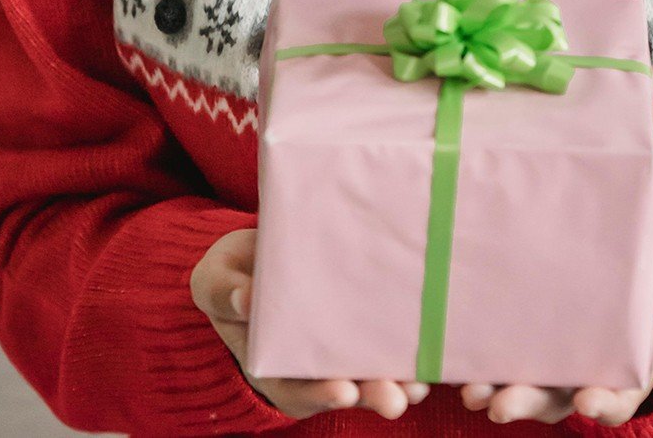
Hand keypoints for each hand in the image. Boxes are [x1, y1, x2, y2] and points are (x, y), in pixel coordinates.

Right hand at [190, 229, 429, 419]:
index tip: (342, 393)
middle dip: (372, 394)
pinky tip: (436, 350)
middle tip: (394, 400)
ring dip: (401, 381)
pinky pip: (394, 341)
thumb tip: (245, 300)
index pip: (297, 389)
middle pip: (346, 388)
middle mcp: (314, 365)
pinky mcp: (370, 323)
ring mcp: (345, 347)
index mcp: (274, 364)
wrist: (264, 253)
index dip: (320, 394)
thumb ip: (225, 291)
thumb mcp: (216, 279)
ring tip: (419, 385)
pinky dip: (414, 348)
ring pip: (376, 372)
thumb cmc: (235, 273)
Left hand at [460, 258, 652, 425]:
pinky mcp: (518, 347)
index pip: (613, 401)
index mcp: (623, 377)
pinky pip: (492, 362)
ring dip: (492, 392)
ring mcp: (544, 368)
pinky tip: (454, 359)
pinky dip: (474, 364)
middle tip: (504, 405)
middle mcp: (577, 380)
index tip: (588, 401)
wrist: (627, 284)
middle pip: (550, 401)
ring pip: (516, 389)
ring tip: (472, 391)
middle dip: (526, 403)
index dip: (601, 404)